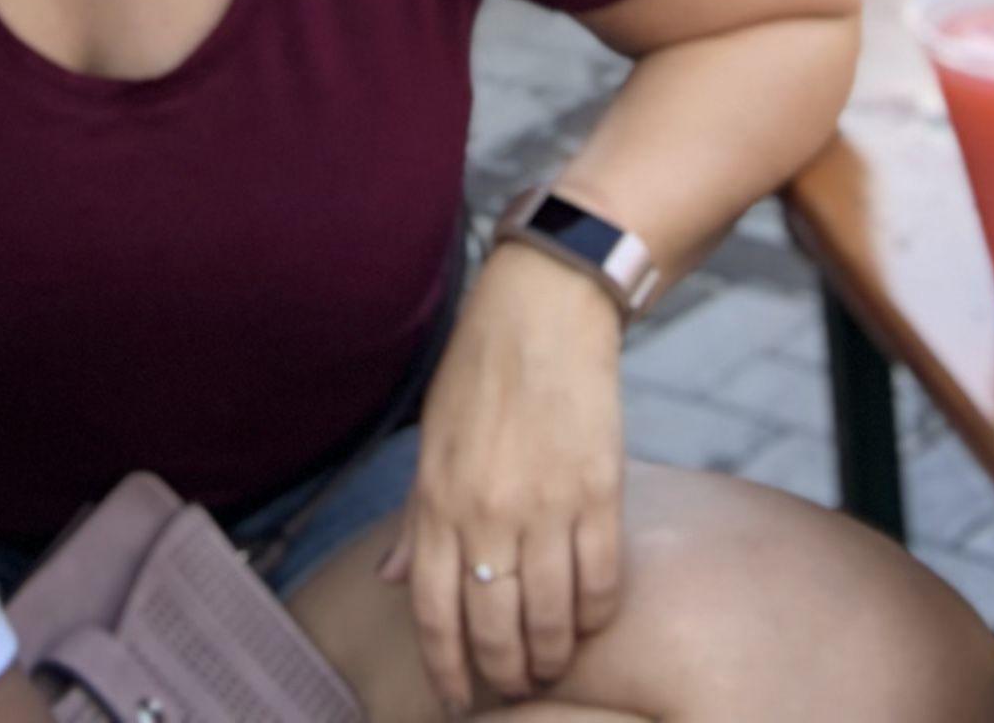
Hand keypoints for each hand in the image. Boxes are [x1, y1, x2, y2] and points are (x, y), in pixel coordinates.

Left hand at [377, 245, 625, 710]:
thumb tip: (392, 578)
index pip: (435, 615)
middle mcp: (488, 512)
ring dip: (552, 656)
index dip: (446, 670)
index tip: (456, 700)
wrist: (544, 310)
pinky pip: (601, 583)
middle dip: (503, 675)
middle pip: (495, 630)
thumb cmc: (480, 372)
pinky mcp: (600, 493)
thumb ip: (417, 516)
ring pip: (552, 622)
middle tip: (513, 688)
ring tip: (551, 664)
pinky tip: (588, 618)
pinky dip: (595, 616)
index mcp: (439, 499)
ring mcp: (546, 506)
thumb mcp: (432, 439)